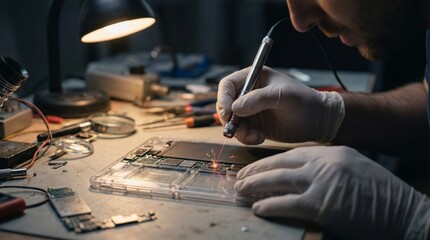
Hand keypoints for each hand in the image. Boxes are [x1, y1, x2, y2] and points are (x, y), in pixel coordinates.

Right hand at [216, 67, 343, 143]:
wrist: (317, 121)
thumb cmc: (304, 102)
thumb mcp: (282, 96)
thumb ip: (258, 99)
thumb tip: (234, 108)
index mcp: (253, 77)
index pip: (228, 85)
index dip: (223, 98)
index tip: (227, 112)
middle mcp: (248, 93)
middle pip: (224, 104)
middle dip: (229, 119)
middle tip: (237, 129)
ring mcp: (249, 110)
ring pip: (230, 122)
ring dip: (239, 132)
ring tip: (255, 136)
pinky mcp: (253, 125)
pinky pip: (240, 133)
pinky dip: (246, 138)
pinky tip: (260, 138)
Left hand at [235, 146, 429, 239]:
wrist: (405, 212)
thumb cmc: (380, 195)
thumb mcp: (352, 170)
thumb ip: (326, 169)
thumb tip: (298, 176)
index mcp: (332, 153)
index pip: (291, 154)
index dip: (268, 162)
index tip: (253, 168)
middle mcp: (325, 162)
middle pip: (280, 164)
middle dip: (256, 172)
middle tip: (239, 179)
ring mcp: (323, 182)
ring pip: (278, 180)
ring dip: (255, 186)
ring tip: (241, 191)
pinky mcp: (322, 204)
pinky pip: (287, 203)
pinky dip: (269, 205)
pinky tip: (258, 208)